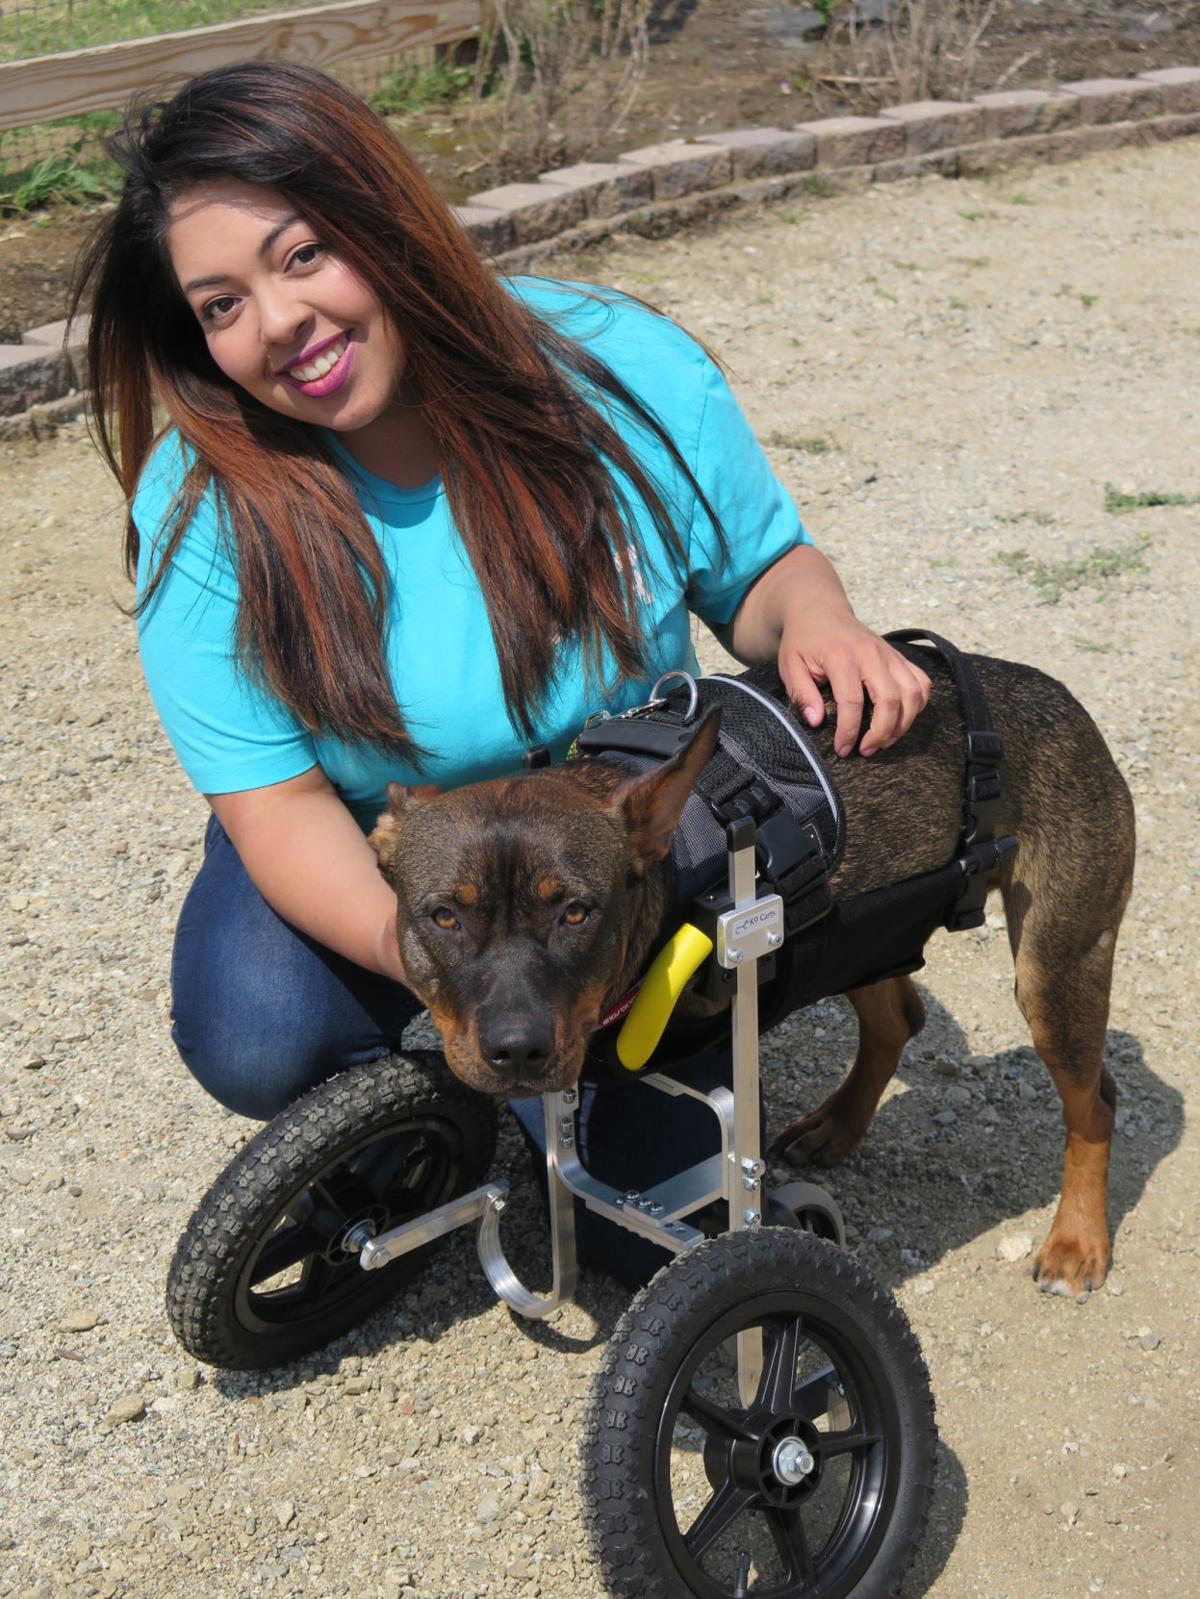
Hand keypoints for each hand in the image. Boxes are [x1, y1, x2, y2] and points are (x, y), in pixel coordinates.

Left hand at [779, 611, 929, 757]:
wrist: (819, 610)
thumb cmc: (803, 640)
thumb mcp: (790, 665)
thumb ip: (802, 694)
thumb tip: (816, 722)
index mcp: (842, 655)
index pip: (852, 701)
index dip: (849, 731)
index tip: (843, 749)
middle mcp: (871, 653)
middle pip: (890, 699)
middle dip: (881, 732)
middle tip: (866, 750)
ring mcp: (889, 653)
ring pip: (913, 693)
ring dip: (903, 723)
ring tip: (884, 740)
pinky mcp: (899, 656)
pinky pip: (921, 682)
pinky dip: (918, 704)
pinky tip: (901, 719)